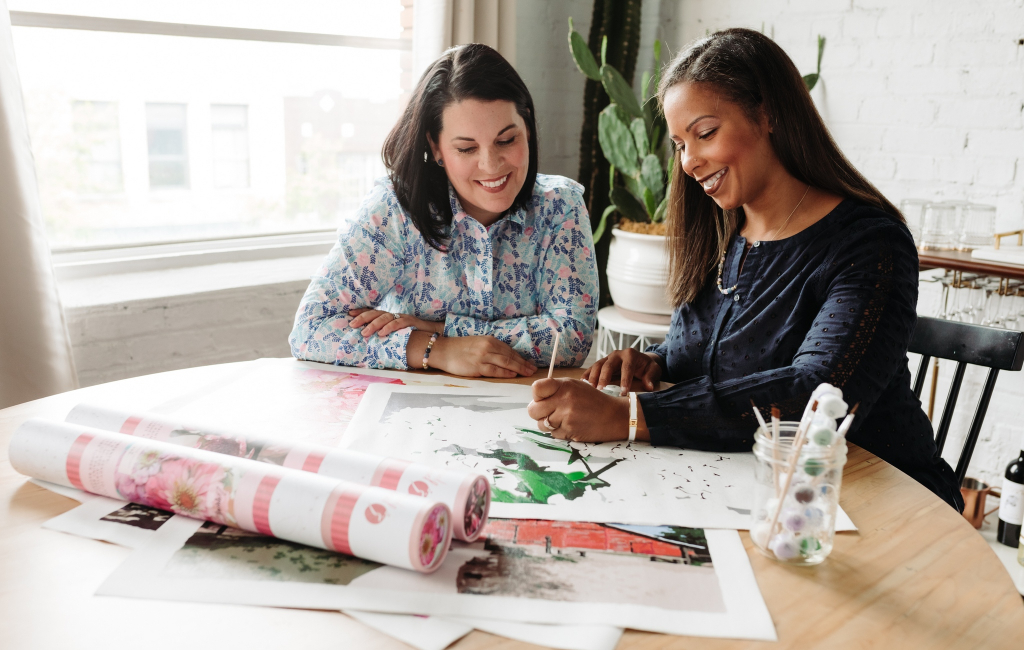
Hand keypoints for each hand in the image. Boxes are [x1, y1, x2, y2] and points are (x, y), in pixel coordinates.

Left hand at [349, 308, 442, 338]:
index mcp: (389, 318)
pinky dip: (389, 327)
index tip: (349, 314)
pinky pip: (398, 322)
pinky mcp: (411, 321)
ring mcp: (402, 317)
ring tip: (364, 332)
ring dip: (373, 324)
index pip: (373, 313)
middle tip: (352, 324)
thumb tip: (371, 348)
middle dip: (362, 318)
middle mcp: (394, 315)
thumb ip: (386, 340)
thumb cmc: (414, 338)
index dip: (361, 312)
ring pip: (385, 317)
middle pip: (376, 313)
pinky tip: (382, 333)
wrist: (434, 336)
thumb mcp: (396, 338)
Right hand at [429, 335, 536, 377]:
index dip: (521, 357)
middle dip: (523, 363)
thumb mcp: (478, 343)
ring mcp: (483, 357)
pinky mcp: (477, 367)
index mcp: (490, 340)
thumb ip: (492, 348)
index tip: (529, 363)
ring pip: (506, 363)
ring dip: (519, 368)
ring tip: (527, 373)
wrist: (443, 350)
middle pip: (510, 356)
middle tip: (533, 369)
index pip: (509, 350)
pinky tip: (513, 375)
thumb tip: (506, 357)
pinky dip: (505, 372)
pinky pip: (495, 370)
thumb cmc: (460, 348)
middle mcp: (488, 347)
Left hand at [527, 378, 646, 442]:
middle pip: (533, 410)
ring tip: (562, 419)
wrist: (614, 416)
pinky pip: (553, 434)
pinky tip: (571, 426)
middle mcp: (564, 400)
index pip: (536, 388)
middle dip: (538, 413)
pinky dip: (559, 432)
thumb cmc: (593, 400)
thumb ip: (555, 389)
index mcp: (564, 386)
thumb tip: (536, 398)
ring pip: (542, 425)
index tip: (542, 398)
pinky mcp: (570, 432)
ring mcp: (566, 417)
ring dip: (548, 424)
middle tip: (549, 412)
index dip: (537, 395)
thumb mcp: (575, 386)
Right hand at [581, 350, 663, 393]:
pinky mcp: (602, 363)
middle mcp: (617, 354)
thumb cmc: (647, 367)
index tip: (623, 392)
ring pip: (598, 365)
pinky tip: (582, 384)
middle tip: (601, 389)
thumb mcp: (654, 370)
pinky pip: (592, 368)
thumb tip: (648, 386)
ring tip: (590, 388)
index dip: (625, 379)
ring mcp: (607, 358)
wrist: (641, 361)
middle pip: (608, 365)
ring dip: (593, 377)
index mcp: (630, 355)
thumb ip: (651, 376)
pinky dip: (587, 375)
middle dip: (604, 377)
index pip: (627, 367)